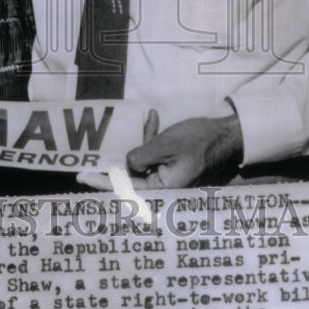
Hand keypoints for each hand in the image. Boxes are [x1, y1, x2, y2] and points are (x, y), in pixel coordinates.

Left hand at [77, 110, 242, 190]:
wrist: (227, 134)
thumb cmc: (198, 140)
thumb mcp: (165, 146)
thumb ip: (141, 157)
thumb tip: (126, 166)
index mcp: (164, 189)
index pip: (124, 189)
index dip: (101, 182)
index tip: (81, 176)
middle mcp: (165, 188)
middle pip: (130, 179)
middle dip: (114, 165)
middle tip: (88, 161)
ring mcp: (168, 178)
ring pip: (141, 164)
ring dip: (141, 143)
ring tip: (151, 121)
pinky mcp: (172, 167)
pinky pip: (154, 157)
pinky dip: (151, 140)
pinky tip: (152, 119)